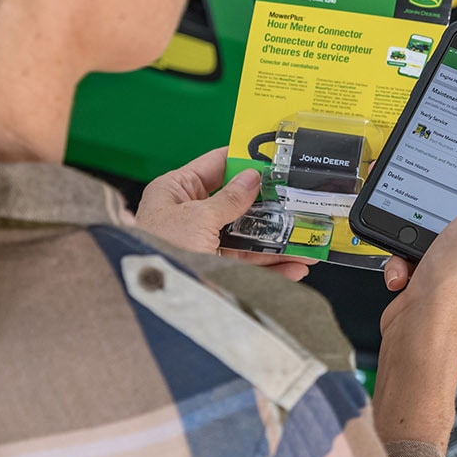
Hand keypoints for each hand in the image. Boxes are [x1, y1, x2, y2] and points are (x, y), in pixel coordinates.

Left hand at [135, 148, 317, 280]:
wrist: (152, 298)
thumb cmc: (159, 250)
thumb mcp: (198, 217)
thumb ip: (230, 199)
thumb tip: (252, 177)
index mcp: (175, 190)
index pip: (215, 165)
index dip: (243, 160)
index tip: (273, 158)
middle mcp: (188, 214)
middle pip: (236, 203)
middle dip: (268, 206)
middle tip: (296, 202)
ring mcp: (202, 242)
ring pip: (245, 236)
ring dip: (275, 240)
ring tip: (304, 242)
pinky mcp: (212, 267)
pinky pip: (245, 263)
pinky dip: (271, 266)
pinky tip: (293, 267)